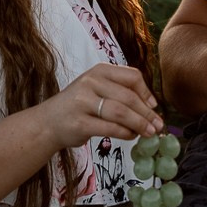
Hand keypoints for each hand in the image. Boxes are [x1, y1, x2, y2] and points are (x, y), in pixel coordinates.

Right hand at [36, 63, 163, 150]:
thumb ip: (121, 92)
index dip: (147, 93)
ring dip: (140, 124)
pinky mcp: (80, 123)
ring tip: (149, 133)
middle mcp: (90, 82)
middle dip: (147, 113)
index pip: (132, 77)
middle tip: (158, 125)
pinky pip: (110, 128)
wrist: (48, 122)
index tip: (154, 106)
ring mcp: (83, 102)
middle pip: (128, 97)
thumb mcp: (97, 89)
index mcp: (99, 70)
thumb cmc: (79, 106)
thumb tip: (152, 107)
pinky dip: (126, 133)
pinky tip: (132, 136)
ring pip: (121, 113)